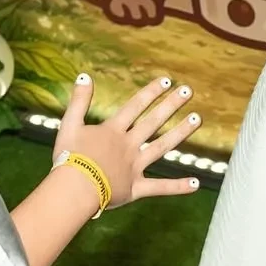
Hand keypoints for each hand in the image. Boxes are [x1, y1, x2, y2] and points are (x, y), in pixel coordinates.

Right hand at [53, 73, 201, 207]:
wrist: (74, 190)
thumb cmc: (68, 158)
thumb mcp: (69, 125)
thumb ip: (79, 101)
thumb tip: (84, 76)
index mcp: (112, 131)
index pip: (135, 106)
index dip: (151, 92)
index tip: (167, 80)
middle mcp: (128, 146)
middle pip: (153, 121)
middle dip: (171, 104)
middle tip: (188, 90)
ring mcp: (134, 167)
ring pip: (162, 147)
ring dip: (180, 132)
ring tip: (197, 119)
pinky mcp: (135, 188)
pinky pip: (159, 187)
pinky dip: (177, 187)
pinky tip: (196, 183)